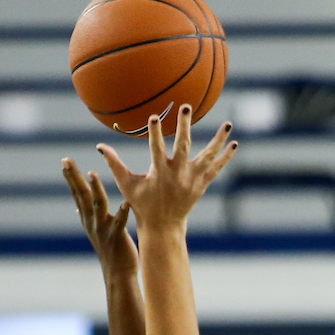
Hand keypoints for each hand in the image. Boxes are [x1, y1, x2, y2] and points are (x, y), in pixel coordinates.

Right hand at [62, 159, 137, 279]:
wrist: (118, 274)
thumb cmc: (110, 251)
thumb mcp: (95, 232)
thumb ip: (88, 218)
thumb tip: (78, 208)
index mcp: (88, 219)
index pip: (77, 194)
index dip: (71, 178)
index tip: (65, 161)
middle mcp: (92, 222)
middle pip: (82, 195)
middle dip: (74, 177)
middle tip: (66, 160)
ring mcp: (103, 229)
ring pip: (98, 205)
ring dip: (95, 188)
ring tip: (92, 173)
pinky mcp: (117, 236)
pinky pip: (120, 222)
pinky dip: (122, 212)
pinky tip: (126, 202)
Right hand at [95, 104, 236, 230]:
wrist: (163, 226)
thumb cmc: (142, 204)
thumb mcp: (127, 185)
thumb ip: (114, 164)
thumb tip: (100, 146)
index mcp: (159, 173)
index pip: (156, 149)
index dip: (155, 133)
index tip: (154, 117)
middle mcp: (178, 175)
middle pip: (183, 147)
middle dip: (184, 127)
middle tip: (186, 107)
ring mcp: (192, 180)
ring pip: (208, 157)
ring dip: (218, 140)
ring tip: (228, 123)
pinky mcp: (201, 185)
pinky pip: (216, 169)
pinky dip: (225, 157)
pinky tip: (234, 144)